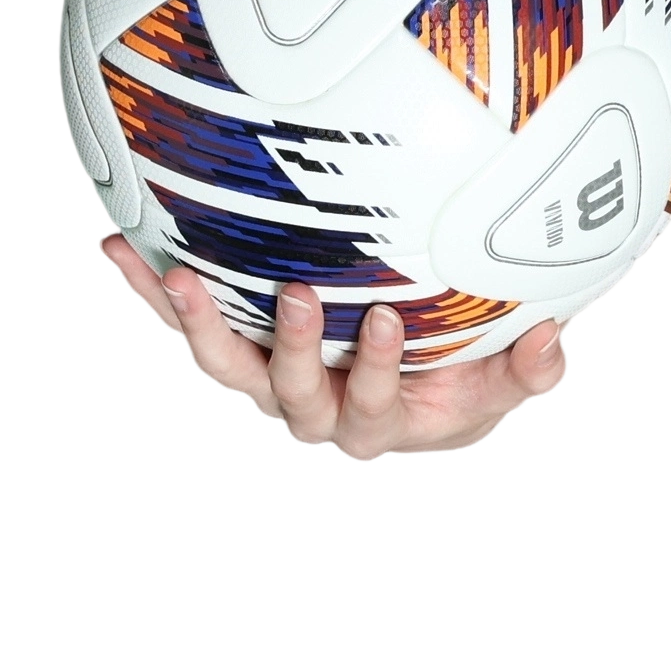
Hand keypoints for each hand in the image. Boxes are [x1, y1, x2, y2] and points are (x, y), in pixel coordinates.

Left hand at [97, 230, 572, 461]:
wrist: (408, 402)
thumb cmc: (460, 387)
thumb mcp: (502, 386)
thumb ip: (529, 369)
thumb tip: (554, 335)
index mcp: (373, 425)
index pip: (370, 404)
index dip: (376, 369)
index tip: (388, 320)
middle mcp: (310, 413)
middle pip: (287, 391)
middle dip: (292, 347)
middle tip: (297, 295)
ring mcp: (266, 384)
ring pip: (222, 363)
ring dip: (193, 321)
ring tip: (169, 273)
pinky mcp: (236, 352)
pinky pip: (188, 324)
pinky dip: (150, 290)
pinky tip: (117, 245)